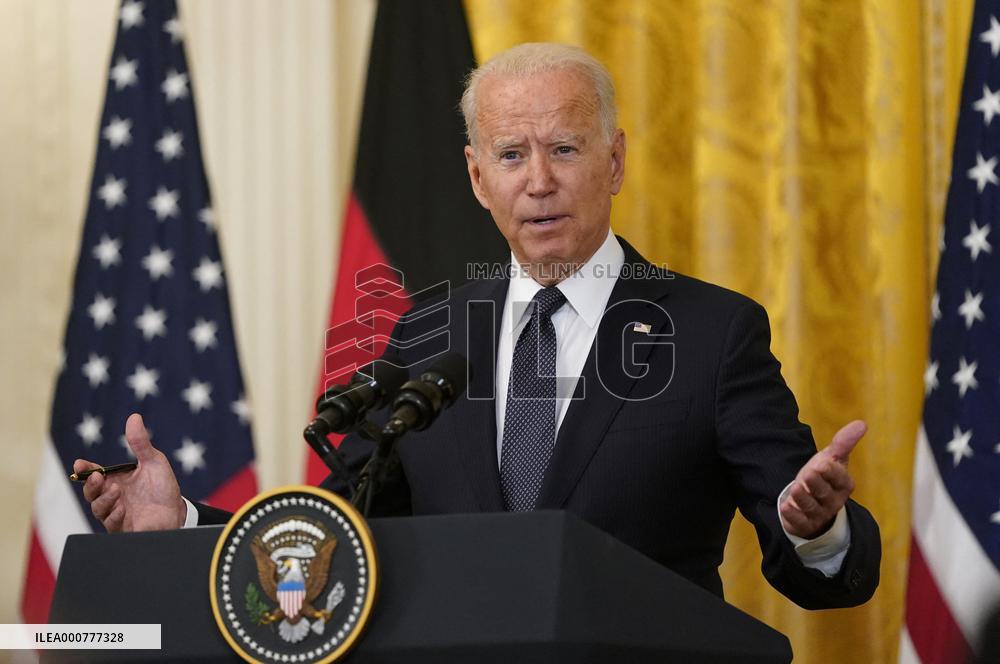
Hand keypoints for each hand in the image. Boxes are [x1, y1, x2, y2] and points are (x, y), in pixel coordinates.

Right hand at [73, 413, 185, 531]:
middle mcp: (112, 497)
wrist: (177, 511)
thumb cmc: (162, 487)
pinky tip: (122, 509)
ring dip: (104, 500)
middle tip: (97, 477)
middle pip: (91, 492)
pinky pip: (112, 524)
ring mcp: (116, 513)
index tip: (79, 464)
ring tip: (116, 491)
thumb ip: (140, 443)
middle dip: (91, 485)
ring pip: (98, 509)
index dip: (84, 470)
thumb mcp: (153, 462)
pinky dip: (114, 516)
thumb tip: (134, 417)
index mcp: (116, 480)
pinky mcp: (123, 528)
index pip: (94, 474)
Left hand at [779, 420, 865, 539]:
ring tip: (795, 488)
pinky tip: (784, 507)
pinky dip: (792, 515)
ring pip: (812, 508)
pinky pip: (800, 522)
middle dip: (816, 484)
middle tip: (807, 473)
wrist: (810, 499)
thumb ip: (843, 443)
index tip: (821, 462)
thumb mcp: (832, 458)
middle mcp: (833, 501)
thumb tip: (862, 423)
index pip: (840, 478)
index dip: (830, 471)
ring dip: (803, 498)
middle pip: (826, 494)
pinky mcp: (804, 524)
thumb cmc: (823, 476)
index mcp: (843, 485)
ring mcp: (819, 514)